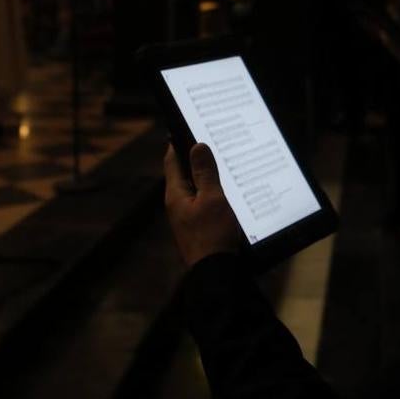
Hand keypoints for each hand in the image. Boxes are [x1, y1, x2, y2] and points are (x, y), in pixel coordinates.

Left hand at [163, 143, 243, 267]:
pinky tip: (227, 190)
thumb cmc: (213, 235)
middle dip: (194, 157)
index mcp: (175, 194)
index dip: (179, 142)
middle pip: (183, 173)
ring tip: (222, 160)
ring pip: (194, 187)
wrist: (215, 273)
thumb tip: (196, 145)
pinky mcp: (197, 226)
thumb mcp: (213, 199)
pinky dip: (211, 191)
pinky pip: (202, 201)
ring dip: (205, 174)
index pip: (172, 160)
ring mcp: (186, 216)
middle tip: (211, 140)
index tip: (188, 126)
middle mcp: (177, 204)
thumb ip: (205, 172)